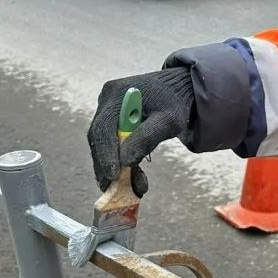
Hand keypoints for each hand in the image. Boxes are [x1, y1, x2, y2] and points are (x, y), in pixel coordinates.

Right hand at [87, 67, 194, 194]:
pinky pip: (111, 143)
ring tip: (129, 188)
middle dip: (106, 165)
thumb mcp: (168, 121)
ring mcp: (107, 110)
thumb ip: (147, 138)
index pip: (103, 128)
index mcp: (116, 94)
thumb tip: (124, 161)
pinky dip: (120, 161)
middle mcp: (107, 100)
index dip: (105, 154)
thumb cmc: (174, 103)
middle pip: (99, 138)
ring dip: (114, 167)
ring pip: (103, 144)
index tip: (112, 177)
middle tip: (115, 189)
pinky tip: (132, 177)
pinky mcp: (112, 120)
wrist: (178, 89)